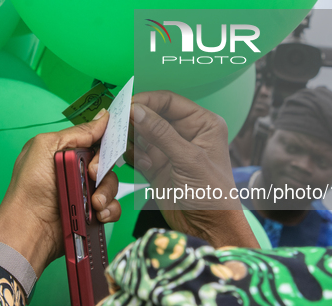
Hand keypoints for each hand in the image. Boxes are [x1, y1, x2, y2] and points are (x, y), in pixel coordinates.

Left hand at [0, 109, 120, 276]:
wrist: (29, 228)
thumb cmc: (30, 186)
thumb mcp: (47, 146)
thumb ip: (78, 132)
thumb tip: (103, 117)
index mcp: (65, 151)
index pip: (95, 140)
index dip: (104, 142)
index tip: (108, 146)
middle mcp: (76, 171)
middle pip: (106, 162)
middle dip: (102, 169)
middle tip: (90, 176)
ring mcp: (84, 193)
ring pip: (111, 185)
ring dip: (106, 192)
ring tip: (94, 203)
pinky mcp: (91, 213)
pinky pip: (112, 207)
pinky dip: (110, 210)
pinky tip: (99, 214)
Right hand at [125, 91, 258, 248]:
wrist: (209, 230)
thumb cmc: (213, 195)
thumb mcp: (188, 160)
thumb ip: (161, 133)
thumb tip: (136, 110)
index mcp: (202, 123)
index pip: (169, 101)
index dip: (146, 101)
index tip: (125, 106)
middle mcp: (185, 133)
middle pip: (151, 115)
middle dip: (134, 122)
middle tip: (118, 127)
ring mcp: (169, 150)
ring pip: (141, 134)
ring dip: (132, 141)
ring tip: (136, 154)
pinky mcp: (157, 166)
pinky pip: (137, 153)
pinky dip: (132, 156)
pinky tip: (141, 166)